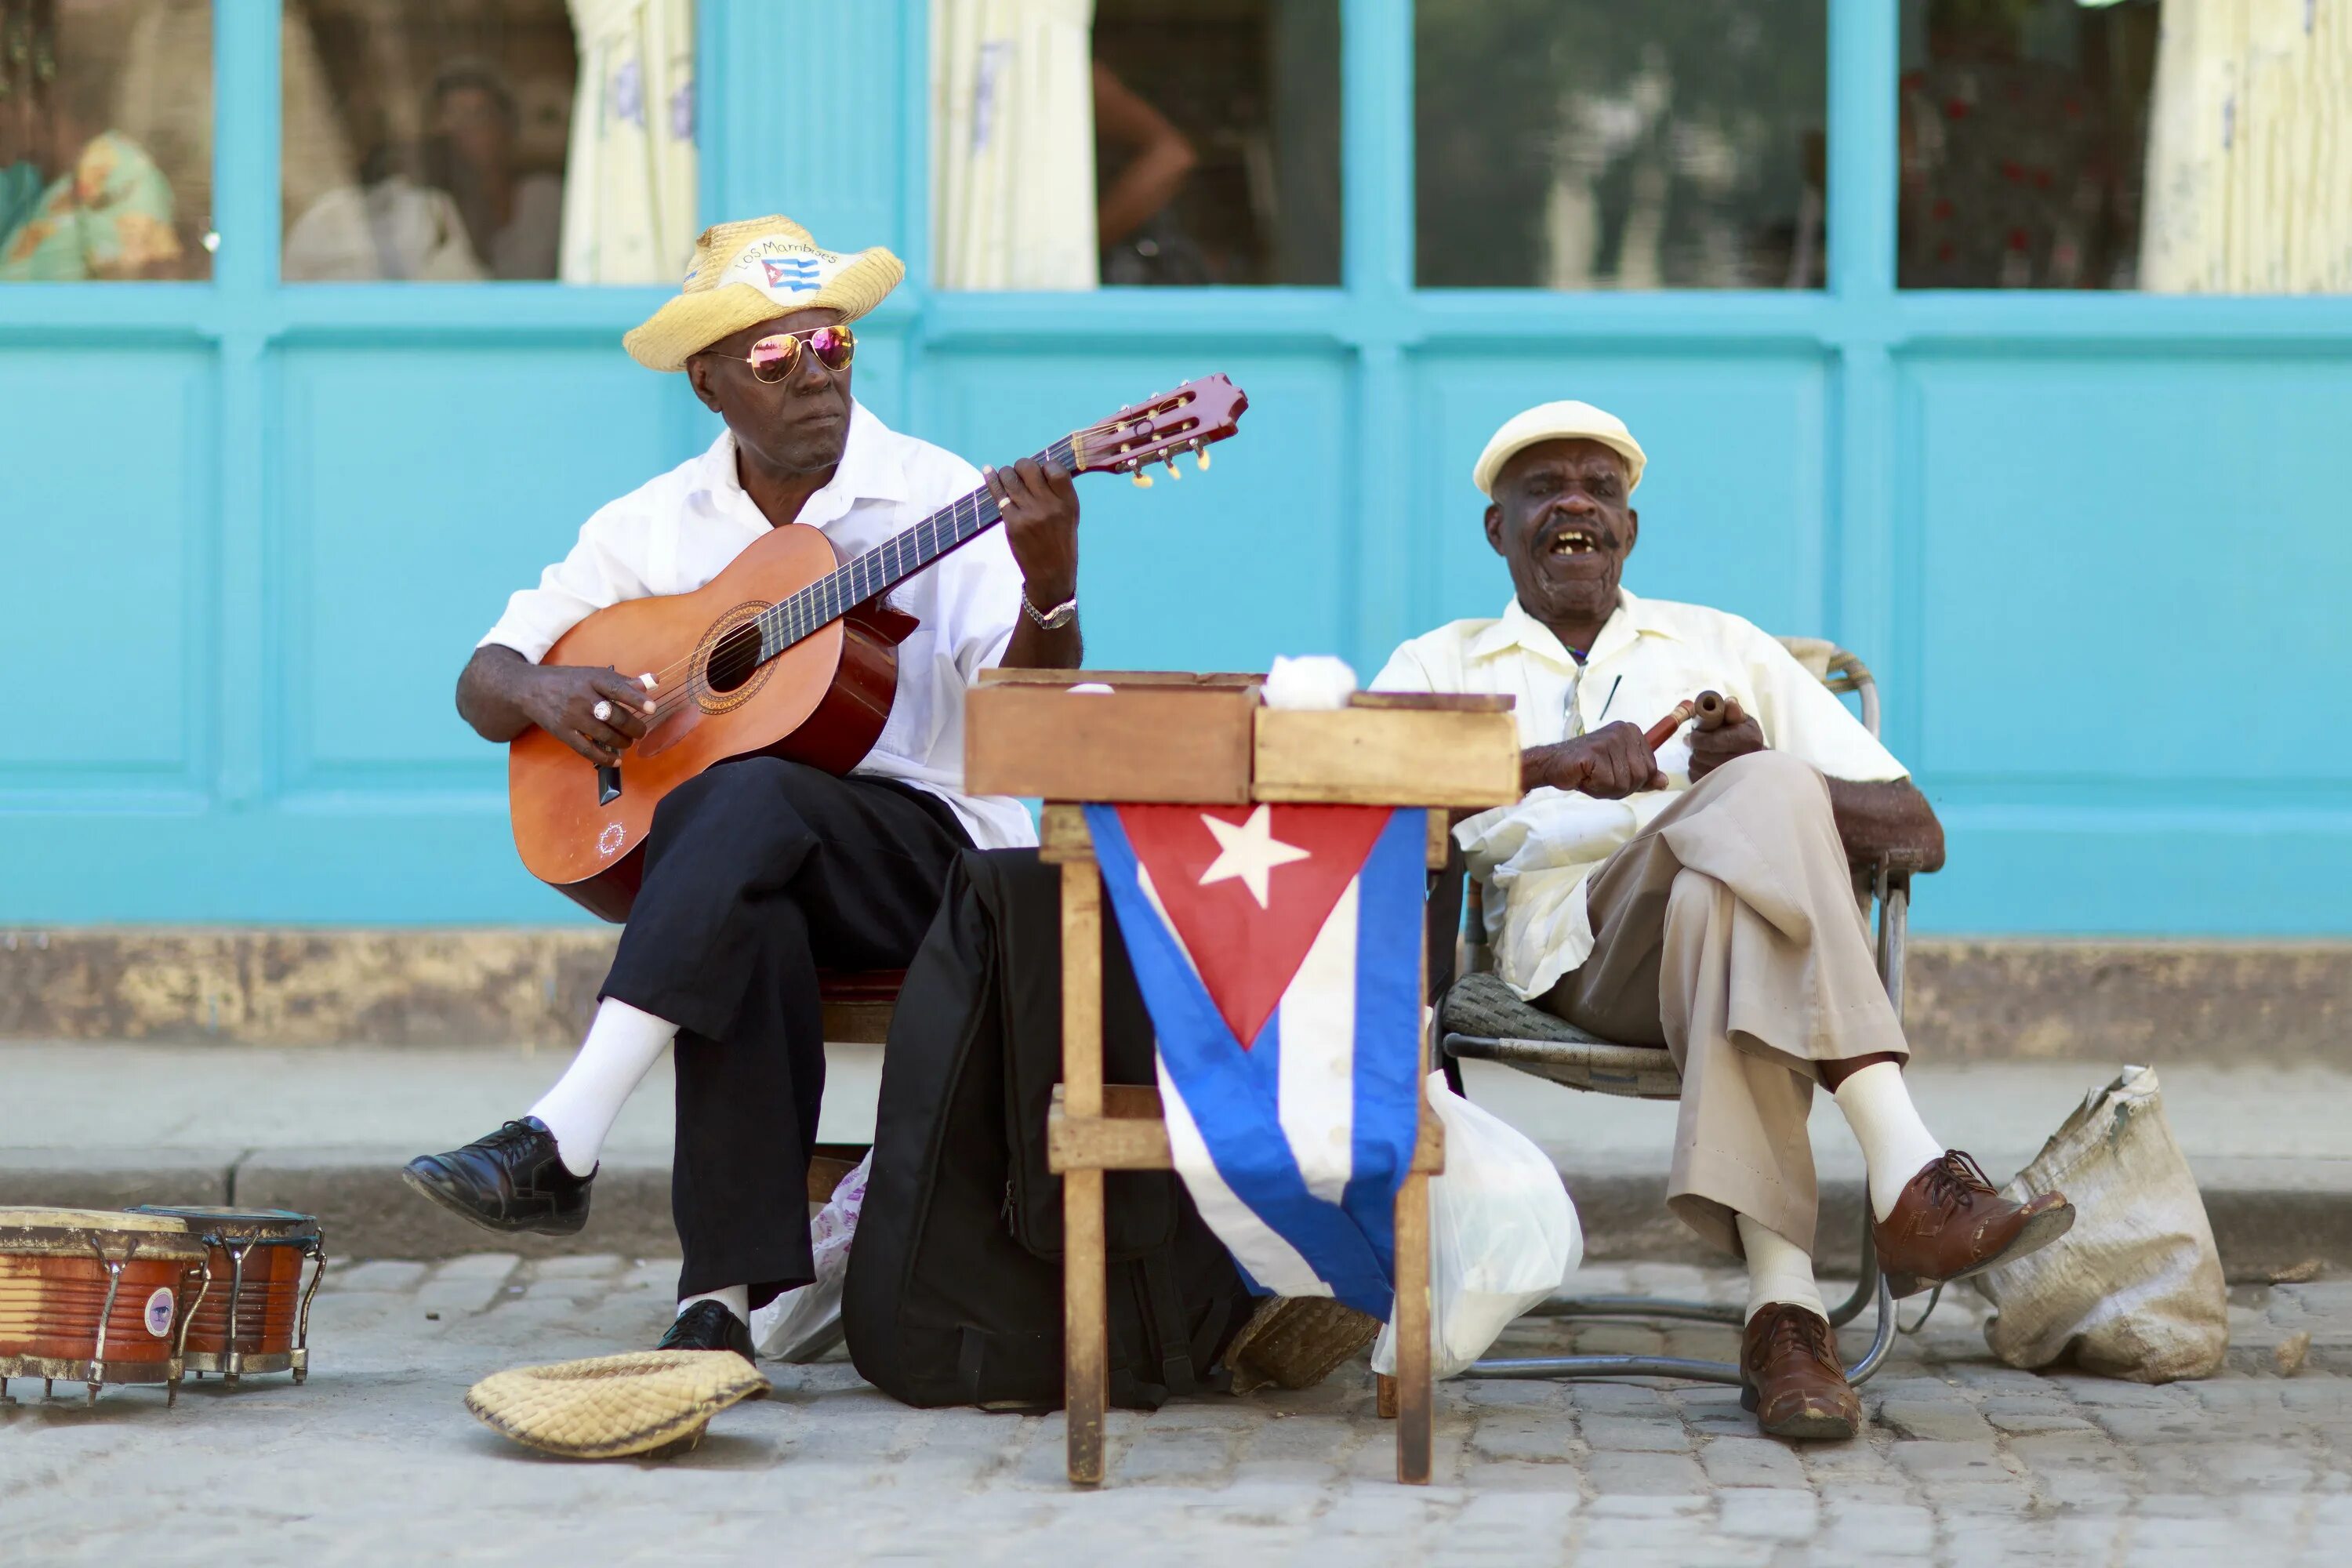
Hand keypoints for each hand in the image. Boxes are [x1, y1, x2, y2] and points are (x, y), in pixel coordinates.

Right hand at [521, 665, 657, 765]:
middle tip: (640, 731)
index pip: (617, 688)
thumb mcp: (594, 674)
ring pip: (604, 734)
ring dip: (623, 742)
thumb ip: (623, 681)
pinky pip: (587, 750)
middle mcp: (582, 697)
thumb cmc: (569, 681)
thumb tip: (653, 681)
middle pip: (614, 716)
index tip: (652, 708)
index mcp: (592, 679)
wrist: (530, 689)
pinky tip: (616, 761)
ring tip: (629, 741)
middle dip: (634, 727)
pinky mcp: (563, 733)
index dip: (635, 698)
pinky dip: (604, 758)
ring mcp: (571, 717)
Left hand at [985, 458, 1079, 608]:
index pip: (1055, 468)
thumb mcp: (1070, 515)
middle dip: (1022, 467)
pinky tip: (988, 470)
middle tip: (1021, 475)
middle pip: (1029, 468)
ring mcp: (1029, 513)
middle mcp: (1049, 505)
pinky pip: (999, 494)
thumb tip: (1039, 468)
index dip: (1045, 466)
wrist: (1050, 573)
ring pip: (1010, 477)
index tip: (1041, 473)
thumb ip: (1059, 493)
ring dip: (1007, 473)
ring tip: (1007, 478)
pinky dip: (992, 480)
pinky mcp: (1012, 522)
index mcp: (1068, 502)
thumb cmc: (1061, 542)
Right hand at [1522, 721, 1667, 799]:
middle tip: (1600, 779)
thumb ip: (1643, 775)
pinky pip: (1608, 783)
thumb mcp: (1620, 772)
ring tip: (1592, 777)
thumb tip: (1665, 781)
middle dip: (1621, 787)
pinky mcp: (1595, 752)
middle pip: (1641, 776)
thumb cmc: (1587, 768)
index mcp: (1632, 732)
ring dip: (1606, 789)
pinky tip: (1584, 777)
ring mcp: (1609, 740)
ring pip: (1625, 782)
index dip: (1633, 781)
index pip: (1651, 768)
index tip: (1612, 774)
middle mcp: (1624, 731)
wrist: (1553, 763)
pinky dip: (1595, 788)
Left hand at [1688, 698, 1765, 780]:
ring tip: (1701, 752)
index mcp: (1748, 740)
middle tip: (1696, 742)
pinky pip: (1696, 778)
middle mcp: (1742, 761)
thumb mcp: (1744, 721)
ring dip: (1695, 758)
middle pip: (1703, 756)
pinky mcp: (1720, 789)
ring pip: (1697, 767)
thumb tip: (1728, 703)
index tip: (1694, 734)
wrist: (1757, 762)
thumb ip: (1733, 711)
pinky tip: (1703, 763)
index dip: (1699, 738)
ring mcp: (1732, 778)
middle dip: (1697, 747)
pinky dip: (1695, 770)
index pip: (1714, 742)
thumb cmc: (1746, 736)